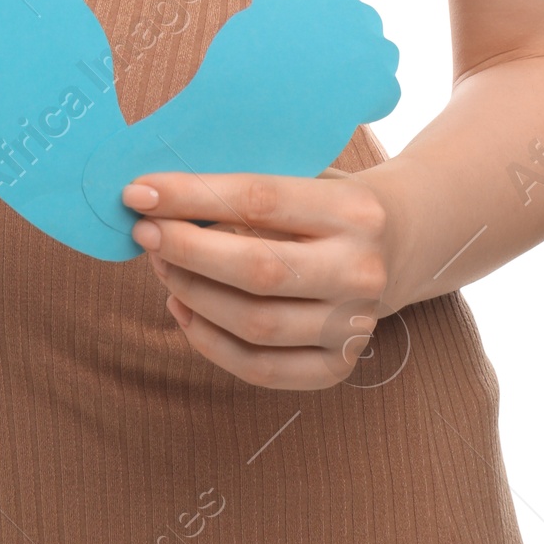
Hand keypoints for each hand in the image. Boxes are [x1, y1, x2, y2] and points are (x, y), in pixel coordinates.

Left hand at [122, 165, 391, 389]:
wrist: (403, 244)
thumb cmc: (332, 201)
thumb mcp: (307, 175)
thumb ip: (246, 188)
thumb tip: (158, 196)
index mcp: (356, 210)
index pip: (260, 200)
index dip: (192, 196)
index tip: (139, 191)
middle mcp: (361, 271)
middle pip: (257, 270)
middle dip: (186, 251)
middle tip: (143, 232)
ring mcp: (354, 327)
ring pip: (255, 324)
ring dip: (192, 294)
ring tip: (161, 265)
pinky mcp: (339, 367)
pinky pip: (260, 368)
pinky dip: (209, 342)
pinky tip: (182, 308)